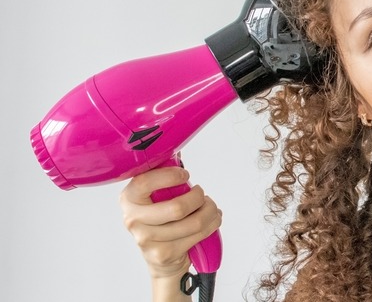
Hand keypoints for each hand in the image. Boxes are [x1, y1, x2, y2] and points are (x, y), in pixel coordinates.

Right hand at [119, 164, 222, 279]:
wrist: (161, 257)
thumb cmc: (163, 218)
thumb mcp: (158, 194)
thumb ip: (164, 173)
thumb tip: (175, 145)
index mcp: (129, 198)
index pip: (145, 183)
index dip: (169, 176)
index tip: (185, 175)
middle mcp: (133, 220)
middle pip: (177, 208)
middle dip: (199, 198)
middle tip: (201, 195)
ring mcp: (147, 240)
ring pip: (194, 222)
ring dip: (211, 212)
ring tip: (211, 208)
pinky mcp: (163, 254)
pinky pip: (198, 235)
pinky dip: (212, 225)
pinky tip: (211, 221)